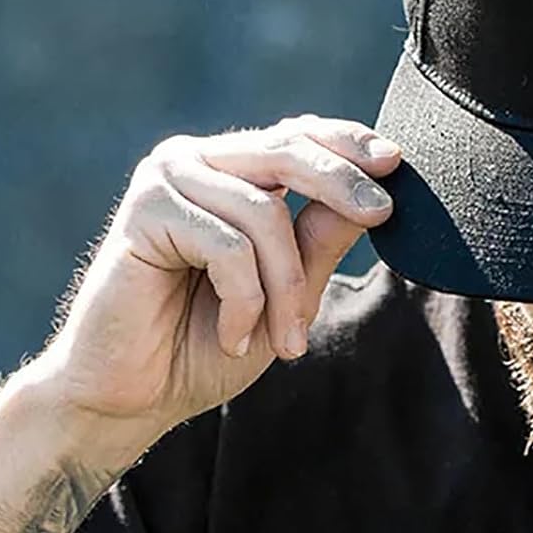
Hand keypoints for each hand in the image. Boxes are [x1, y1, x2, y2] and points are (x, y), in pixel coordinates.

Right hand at [36, 114, 400, 434]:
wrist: (135, 395)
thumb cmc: (209, 343)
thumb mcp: (287, 292)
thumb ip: (319, 242)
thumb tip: (371, 196)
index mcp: (231, 173)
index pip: (298, 137)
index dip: (347, 143)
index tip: (397, 160)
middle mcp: (197, 163)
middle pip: (288, 151)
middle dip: (343, 183)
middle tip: (382, 213)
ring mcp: (166, 181)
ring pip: (264, 213)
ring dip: (286, 288)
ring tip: (285, 341)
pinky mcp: (144, 212)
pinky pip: (228, 247)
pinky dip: (245, 302)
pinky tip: (235, 337)